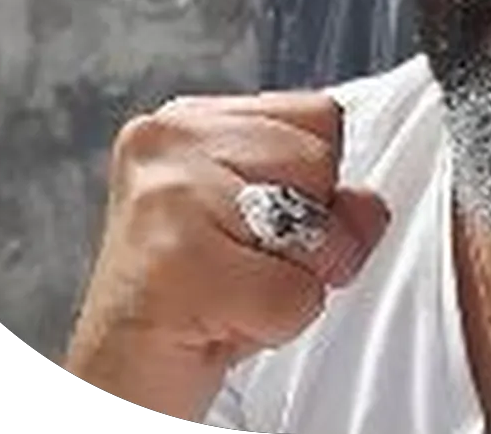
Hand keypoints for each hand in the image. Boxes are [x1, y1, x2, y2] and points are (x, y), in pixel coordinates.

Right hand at [63, 90, 390, 420]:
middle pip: (320, 158)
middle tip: (246, 266)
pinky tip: (226, 321)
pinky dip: (279, 323)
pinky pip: (293, 293)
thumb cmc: (190, 299)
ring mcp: (167, 195)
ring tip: (235, 289)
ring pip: (312, 224)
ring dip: (294, 277)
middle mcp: (169, 140)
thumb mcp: (267, 231)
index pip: (318, 114)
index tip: (263, 225)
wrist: (120, 375)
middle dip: (309, 228)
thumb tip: (369, 205)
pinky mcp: (174, 260)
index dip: (317, 182)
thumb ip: (327, 201)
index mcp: (190, 119)